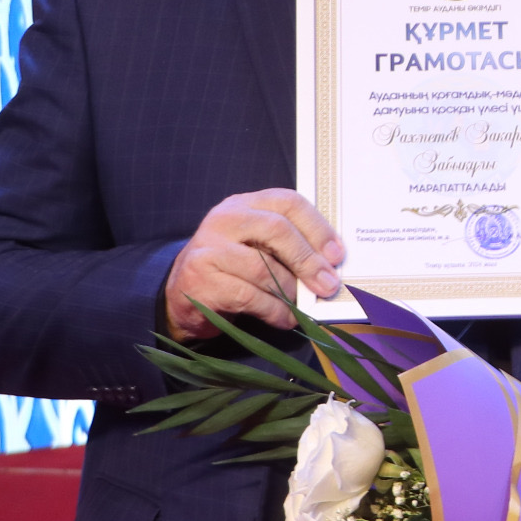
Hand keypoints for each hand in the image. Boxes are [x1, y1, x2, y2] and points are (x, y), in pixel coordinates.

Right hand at [163, 189, 344, 340]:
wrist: (183, 294)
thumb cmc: (233, 270)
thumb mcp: (258, 247)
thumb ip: (288, 247)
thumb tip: (329, 267)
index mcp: (245, 204)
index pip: (288, 202)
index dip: (317, 227)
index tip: (337, 254)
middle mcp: (225, 219)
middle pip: (277, 229)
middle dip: (308, 260)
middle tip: (328, 284)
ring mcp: (209, 248)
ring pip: (262, 267)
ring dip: (291, 291)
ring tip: (304, 307)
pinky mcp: (201, 279)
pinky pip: (248, 296)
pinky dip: (273, 310)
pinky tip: (284, 318)